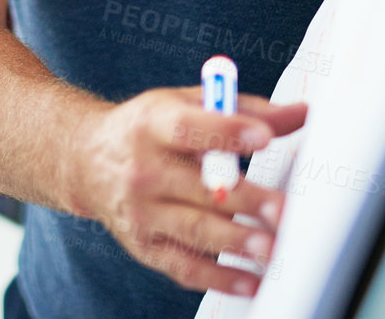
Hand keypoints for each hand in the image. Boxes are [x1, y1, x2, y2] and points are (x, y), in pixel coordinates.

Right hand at [65, 87, 306, 298]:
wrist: (84, 160)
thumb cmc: (145, 130)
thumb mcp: (183, 104)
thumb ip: (241, 109)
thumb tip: (299, 114)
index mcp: (153, 125)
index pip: (190, 128)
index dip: (227, 131)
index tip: (263, 137)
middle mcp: (143, 169)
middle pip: (197, 187)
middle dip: (243, 200)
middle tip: (281, 209)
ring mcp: (140, 211)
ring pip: (192, 230)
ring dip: (234, 242)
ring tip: (270, 247)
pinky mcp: (142, 244)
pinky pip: (182, 266)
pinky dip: (217, 278)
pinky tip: (249, 279)